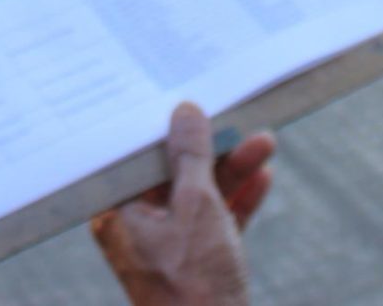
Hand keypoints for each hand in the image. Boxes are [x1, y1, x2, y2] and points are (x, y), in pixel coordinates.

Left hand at [91, 102, 274, 305]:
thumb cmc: (195, 283)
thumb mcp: (198, 206)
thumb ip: (192, 156)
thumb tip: (185, 111)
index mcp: (117, 213)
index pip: (138, 156)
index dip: (165, 127)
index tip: (189, 100)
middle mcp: (134, 228)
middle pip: (173, 174)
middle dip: (211, 150)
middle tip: (239, 121)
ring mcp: (165, 247)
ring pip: (198, 196)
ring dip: (231, 172)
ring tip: (265, 144)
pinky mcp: (192, 264)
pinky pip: (213, 222)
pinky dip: (236, 202)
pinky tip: (263, 178)